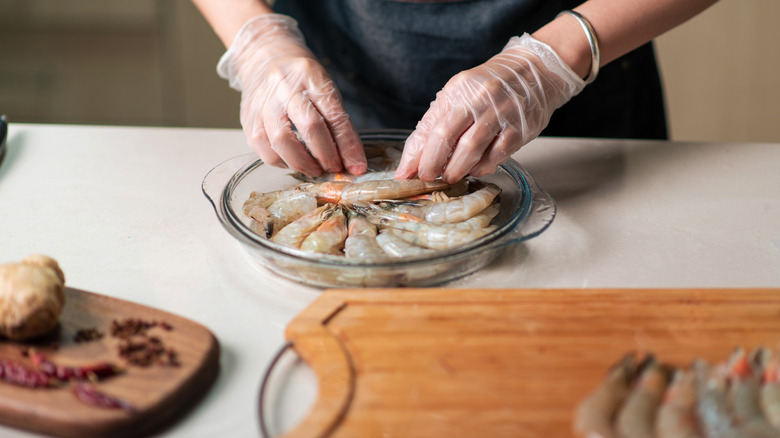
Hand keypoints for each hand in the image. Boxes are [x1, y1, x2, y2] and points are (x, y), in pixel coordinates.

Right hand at [218, 14, 365, 175]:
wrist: (264, 56)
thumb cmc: (300, 77)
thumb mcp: (324, 87)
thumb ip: (337, 121)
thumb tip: (351, 160)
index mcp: (311, 76)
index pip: (334, 115)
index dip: (348, 145)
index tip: (357, 166)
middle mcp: (285, 87)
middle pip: (310, 127)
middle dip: (327, 155)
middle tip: (335, 168)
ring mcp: (263, 102)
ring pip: (282, 141)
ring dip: (302, 163)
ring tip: (315, 169)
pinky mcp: (248, 117)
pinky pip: (262, 148)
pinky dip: (281, 162)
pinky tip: (292, 162)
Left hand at [394, 33, 585, 182]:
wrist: (536, 70)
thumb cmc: (491, 87)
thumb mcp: (459, 95)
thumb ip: (436, 123)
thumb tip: (413, 159)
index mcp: (458, 90)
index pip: (429, 126)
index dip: (414, 154)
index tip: (404, 173)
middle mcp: (477, 100)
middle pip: (446, 137)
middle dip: (432, 164)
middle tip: (427, 178)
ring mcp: (500, 114)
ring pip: (470, 149)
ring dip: (456, 170)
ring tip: (449, 177)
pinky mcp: (519, 129)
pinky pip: (496, 156)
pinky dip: (482, 168)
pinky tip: (475, 170)